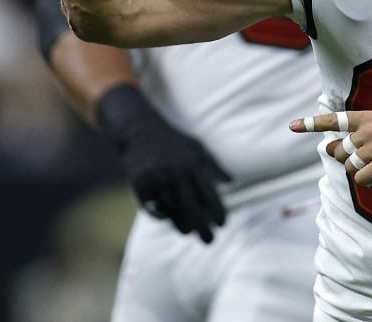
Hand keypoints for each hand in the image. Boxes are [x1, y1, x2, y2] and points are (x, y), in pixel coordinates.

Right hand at [97, 84, 230, 241]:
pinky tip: (167, 218)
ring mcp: (157, 179)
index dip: (217, 211)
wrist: (139, 130)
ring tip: (188, 232)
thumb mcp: (197, 147)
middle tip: (210, 241)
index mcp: (193, 165)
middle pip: (192, 208)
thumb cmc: (172, 141)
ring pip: (172, 211)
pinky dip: (161, 215)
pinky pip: (152, 208)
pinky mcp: (140, 185)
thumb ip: (214, 165)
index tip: (223, 224)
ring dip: (182, 224)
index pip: (209, 193)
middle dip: (203, 227)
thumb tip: (232, 181)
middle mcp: (176, 173)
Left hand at [289, 110, 371, 185]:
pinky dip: (368, 180)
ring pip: (349, 167)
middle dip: (349, 159)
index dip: (312, 124)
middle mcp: (369, 130)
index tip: (292, 126)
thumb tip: (327, 148)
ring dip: (360, 170)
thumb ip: (352, 138)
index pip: (335, 120)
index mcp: (368, 118)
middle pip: (340, 151)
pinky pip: (359, 179)